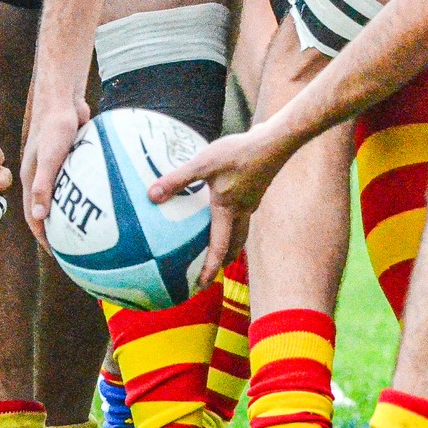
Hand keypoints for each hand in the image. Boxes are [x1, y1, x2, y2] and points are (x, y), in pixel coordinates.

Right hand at [21, 92, 91, 246]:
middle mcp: (42, 176)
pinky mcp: (70, 158)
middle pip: (47, 210)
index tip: (57, 256)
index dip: (43, 237)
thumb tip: (40, 217)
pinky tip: (105, 201)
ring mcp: (56, 167)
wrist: (63, 97)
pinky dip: (85, 195)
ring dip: (72, 214)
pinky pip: (77, 183)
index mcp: (32, 179)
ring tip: (91, 231)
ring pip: (63, 197)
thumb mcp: (50, 157)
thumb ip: (44, 185)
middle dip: (58, 232)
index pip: (33, 216)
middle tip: (76, 251)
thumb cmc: (55, 125)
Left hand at [148, 122, 294, 285]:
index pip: (219, 248)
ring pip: (241, 229)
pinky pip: (244, 211)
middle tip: (212, 270)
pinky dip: (235, 219)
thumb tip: (152, 195)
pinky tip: (227, 206)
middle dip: (223, 260)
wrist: (274, 142)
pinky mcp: (257, 188)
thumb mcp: (203, 164)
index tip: (202, 285)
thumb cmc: (239, 153)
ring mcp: (253, 200)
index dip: (209, 268)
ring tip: (220, 245)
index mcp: (228, 210)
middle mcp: (243, 210)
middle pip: (235, 244)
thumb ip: (177, 180)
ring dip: (231, 241)